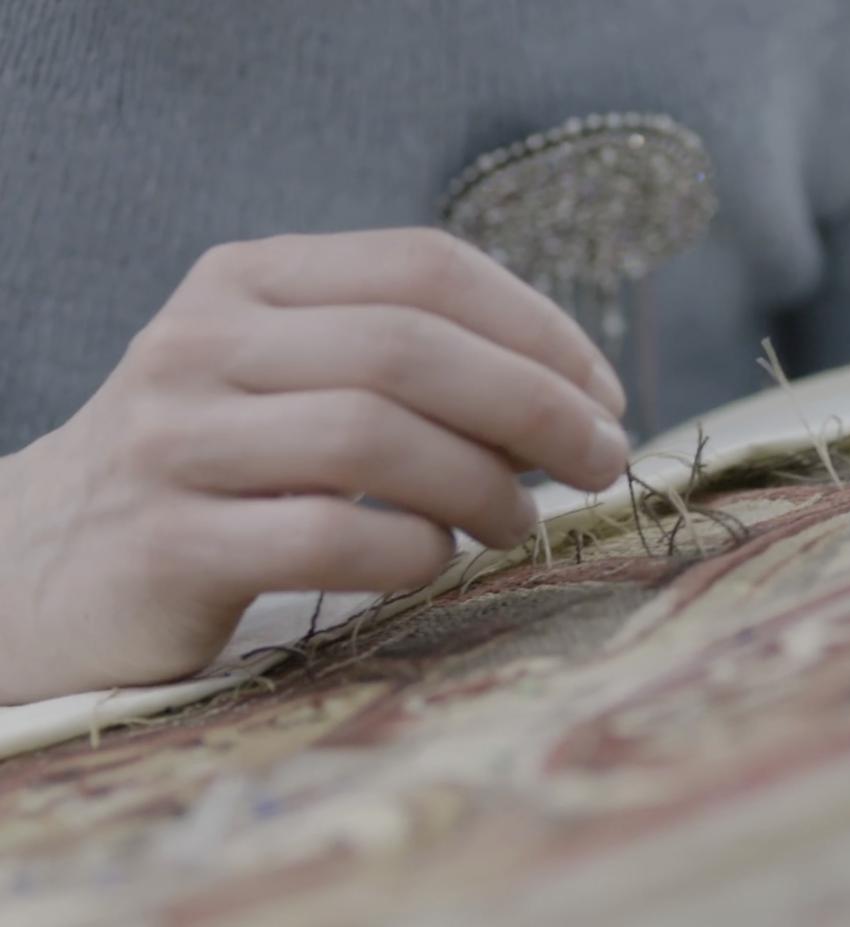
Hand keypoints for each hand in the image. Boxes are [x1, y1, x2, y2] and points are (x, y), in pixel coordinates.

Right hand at [0, 229, 627, 702]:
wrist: (43, 565)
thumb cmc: (214, 470)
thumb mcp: (291, 380)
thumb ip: (406, 367)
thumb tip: (569, 400)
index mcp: (250, 279)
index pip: (424, 266)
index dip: (538, 328)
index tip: (604, 395)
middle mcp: (203, 341)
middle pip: (409, 347)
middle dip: (536, 405)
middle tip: (602, 462)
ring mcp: (173, 439)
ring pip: (371, 436)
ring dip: (484, 485)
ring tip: (522, 523)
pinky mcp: (163, 543)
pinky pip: (326, 536)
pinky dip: (411, 552)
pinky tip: (432, 562)